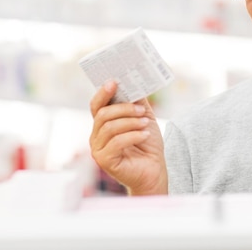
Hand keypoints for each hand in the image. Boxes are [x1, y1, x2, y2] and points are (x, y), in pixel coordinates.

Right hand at [89, 80, 167, 194]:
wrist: (154, 170)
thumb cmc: (147, 145)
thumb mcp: (145, 118)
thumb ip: (138, 102)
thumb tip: (135, 83)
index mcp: (104, 124)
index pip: (97, 105)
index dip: (103, 92)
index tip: (114, 81)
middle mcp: (97, 135)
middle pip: (103, 114)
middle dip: (124, 109)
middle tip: (141, 110)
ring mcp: (98, 149)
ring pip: (109, 127)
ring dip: (131, 122)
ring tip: (146, 123)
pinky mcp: (104, 160)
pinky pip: (116, 142)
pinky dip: (133, 135)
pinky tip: (144, 135)